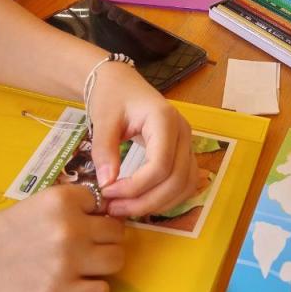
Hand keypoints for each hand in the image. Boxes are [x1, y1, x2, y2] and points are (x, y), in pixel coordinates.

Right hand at [0, 185, 125, 291]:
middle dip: (103, 242)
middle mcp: (70, 227)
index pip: (102, 204)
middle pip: (116, 233)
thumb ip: (63, 211)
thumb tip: (99, 216)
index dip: (93, 217)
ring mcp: (68, 263)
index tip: (79, 227)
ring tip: (77, 272)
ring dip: (101, 267)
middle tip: (82, 253)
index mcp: (60, 200)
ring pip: (116, 261)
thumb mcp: (28, 209)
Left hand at [87, 60, 197, 216]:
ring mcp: (187, 143)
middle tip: (114, 209)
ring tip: (126, 209)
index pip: (160, 164)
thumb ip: (104, 150)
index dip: (136, 186)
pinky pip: (184, 183)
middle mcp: (183, 132)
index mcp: (165, 119)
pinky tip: (143, 202)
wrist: (120, 83)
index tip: (108, 192)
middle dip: (146, 201)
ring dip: (158, 204)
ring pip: (185, 185)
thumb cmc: (112, 96)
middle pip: (177, 179)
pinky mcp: (184, 152)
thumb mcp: (103, 119)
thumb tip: (107, 184)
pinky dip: (167, 198)